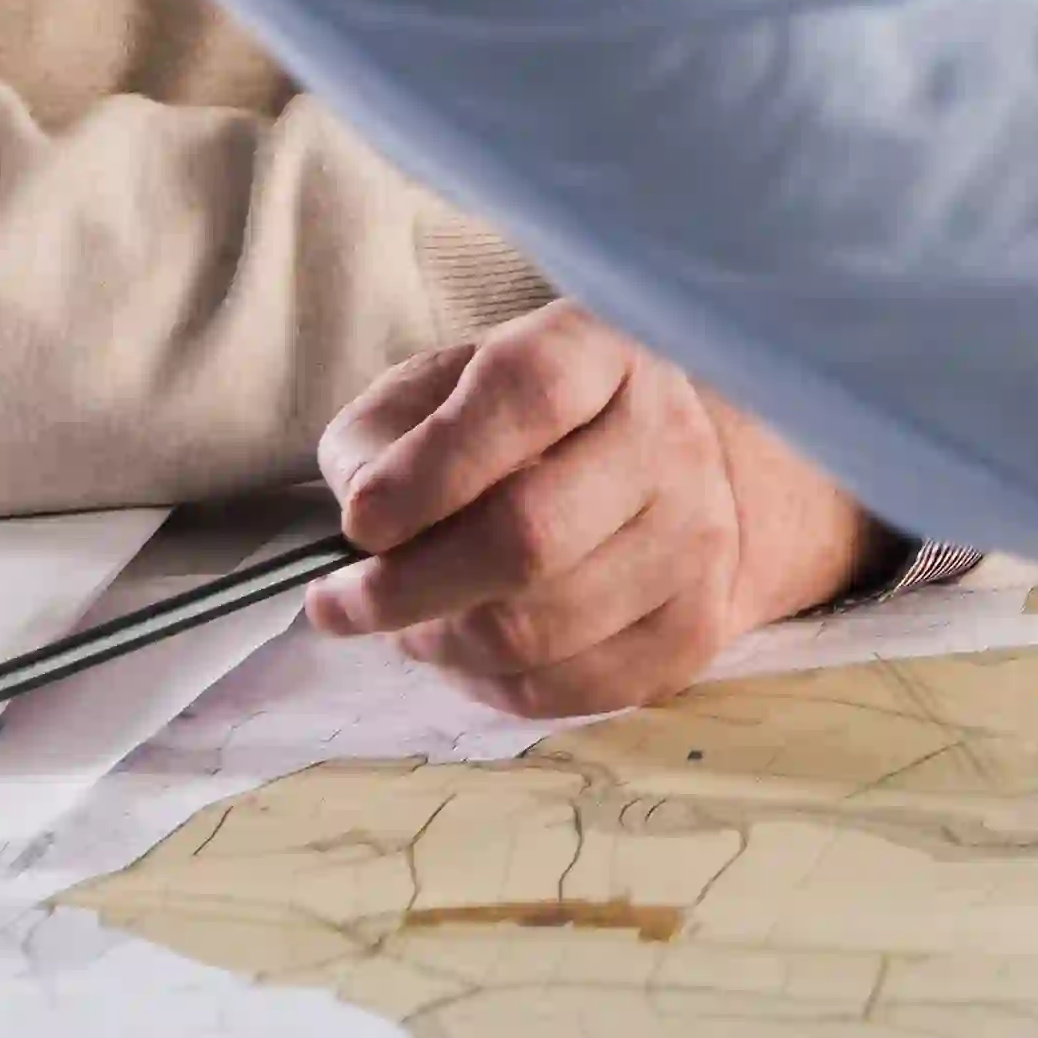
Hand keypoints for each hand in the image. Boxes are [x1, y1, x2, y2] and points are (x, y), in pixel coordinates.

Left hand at [311, 301, 874, 721]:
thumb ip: (381, 434)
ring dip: (439, 642)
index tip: (359, 522)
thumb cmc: (528, 427)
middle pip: (529, 537)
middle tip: (342, 603)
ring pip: (537, 630)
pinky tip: (466, 651)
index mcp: (602, 348)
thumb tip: (363, 515)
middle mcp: (668, 437)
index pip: (528, 395)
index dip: (432, 467)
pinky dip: (488, 684)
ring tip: (408, 623)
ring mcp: (695, 538)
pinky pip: (565, 689)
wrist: (671, 475)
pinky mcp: (693, 627)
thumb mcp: (441, 389)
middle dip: (406, 588)